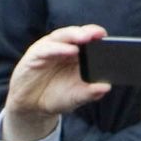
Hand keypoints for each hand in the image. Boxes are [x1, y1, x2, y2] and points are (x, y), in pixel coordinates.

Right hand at [3, 25, 111, 140]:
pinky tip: (70, 50)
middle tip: (99, 34)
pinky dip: (58, 48)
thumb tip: (106, 87)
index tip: (109, 38)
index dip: (97, 36)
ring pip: (62, 36)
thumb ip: (90, 92)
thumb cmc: (54, 97)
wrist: (31, 107)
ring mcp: (48, 49)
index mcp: (75, 54)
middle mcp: (62, 47)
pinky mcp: (34, 55)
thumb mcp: (75, 97)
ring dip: (74, 35)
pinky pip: (46, 48)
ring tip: (86, 38)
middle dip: (88, 32)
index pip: (88, 39)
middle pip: (76, 34)